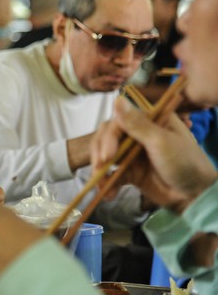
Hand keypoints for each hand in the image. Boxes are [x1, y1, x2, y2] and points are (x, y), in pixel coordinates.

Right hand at [91, 96, 216, 213]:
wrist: (195, 195)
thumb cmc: (184, 163)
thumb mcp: (161, 142)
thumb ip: (137, 124)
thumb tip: (117, 99)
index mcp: (149, 121)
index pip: (118, 122)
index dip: (109, 138)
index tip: (108, 156)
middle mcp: (138, 134)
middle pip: (108, 137)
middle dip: (100, 153)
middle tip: (100, 169)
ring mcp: (132, 153)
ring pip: (106, 156)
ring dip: (100, 170)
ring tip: (99, 184)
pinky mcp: (130, 171)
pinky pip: (111, 174)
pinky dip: (106, 183)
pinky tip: (108, 193)